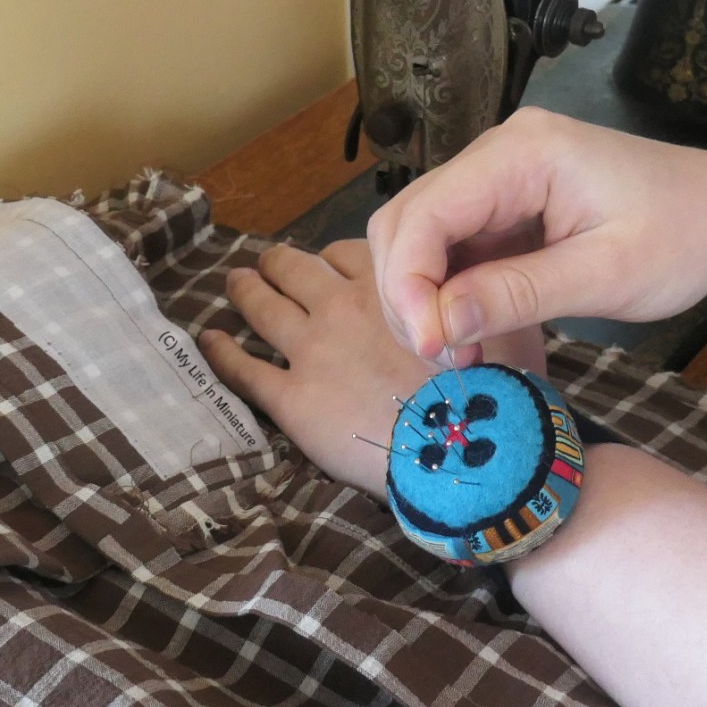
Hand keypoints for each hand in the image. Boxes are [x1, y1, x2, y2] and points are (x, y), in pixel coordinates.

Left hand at [198, 240, 545, 495]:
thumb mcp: (498, 326)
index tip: (328, 265)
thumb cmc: (492, 392)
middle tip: (265, 262)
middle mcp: (341, 308)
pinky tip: (208, 340)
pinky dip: (221, 351)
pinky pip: (243, 369)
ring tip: (233, 283)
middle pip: (294, 268)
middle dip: (277, 261)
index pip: (346, 251)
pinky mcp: (291, 399)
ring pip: (261, 306)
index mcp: (388, 285)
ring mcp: (310, 352)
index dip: (332, 256)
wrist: (465, 455)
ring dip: (243, 289)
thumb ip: (471, 297)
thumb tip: (468, 288)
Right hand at [367, 108, 706, 359]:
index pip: (426, 213)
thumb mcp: (608, 275)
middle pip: (406, 221)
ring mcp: (493, 177)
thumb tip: (439, 326)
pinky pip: (445, 248)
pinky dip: (443, 293)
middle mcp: (495, 153)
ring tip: (457, 350)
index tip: (432, 347)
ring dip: (420, 298)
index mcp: (523, 153)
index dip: (409, 283)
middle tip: (444, 356)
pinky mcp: (498, 205)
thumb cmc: (684, 237)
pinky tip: (467, 330)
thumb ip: (519, 294)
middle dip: (407, 294)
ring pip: (415, 236)